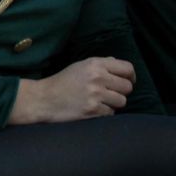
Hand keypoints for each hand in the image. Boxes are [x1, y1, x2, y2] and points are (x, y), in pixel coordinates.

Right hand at [10, 57, 135, 123]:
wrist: (44, 98)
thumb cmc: (62, 81)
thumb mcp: (79, 66)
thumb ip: (100, 64)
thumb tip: (118, 63)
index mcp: (95, 64)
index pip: (127, 68)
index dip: (131, 76)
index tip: (126, 81)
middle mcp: (97, 77)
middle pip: (128, 87)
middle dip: (121, 92)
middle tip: (109, 93)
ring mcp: (95, 94)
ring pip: (122, 101)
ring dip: (113, 103)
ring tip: (100, 101)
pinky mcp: (93, 110)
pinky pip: (111, 113)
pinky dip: (104, 112)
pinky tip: (92, 108)